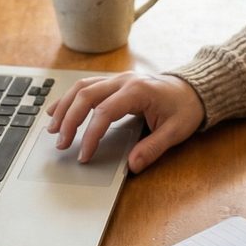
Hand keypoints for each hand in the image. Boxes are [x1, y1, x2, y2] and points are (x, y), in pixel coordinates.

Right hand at [46, 72, 203, 172]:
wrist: (193, 90)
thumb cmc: (185, 109)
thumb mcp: (175, 131)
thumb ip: (153, 148)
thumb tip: (133, 165)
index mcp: (138, 91)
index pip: (105, 112)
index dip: (91, 134)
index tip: (84, 154)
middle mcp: (123, 81)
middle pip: (86, 95)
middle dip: (69, 120)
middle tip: (60, 144)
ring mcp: (117, 79)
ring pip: (82, 88)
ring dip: (64, 108)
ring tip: (52, 129)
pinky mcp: (114, 83)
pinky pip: (86, 87)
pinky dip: (69, 99)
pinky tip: (56, 111)